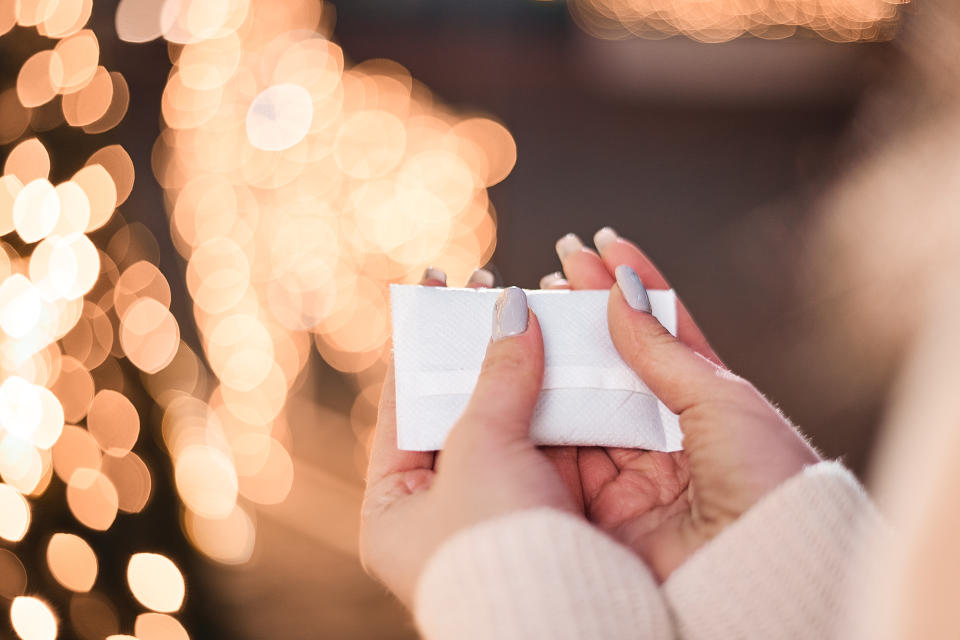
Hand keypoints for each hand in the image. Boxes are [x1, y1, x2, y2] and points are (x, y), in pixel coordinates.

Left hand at [360, 270, 575, 605]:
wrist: (569, 623)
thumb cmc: (496, 549)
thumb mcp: (481, 451)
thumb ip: (497, 377)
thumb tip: (512, 307)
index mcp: (394, 508)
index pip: (404, 401)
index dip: (421, 338)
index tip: (435, 282)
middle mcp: (442, 510)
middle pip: (462, 407)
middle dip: (485, 349)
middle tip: (498, 287)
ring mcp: (500, 512)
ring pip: (514, 420)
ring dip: (532, 368)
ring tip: (544, 306)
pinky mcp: (552, 513)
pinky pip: (554, 442)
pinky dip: (565, 401)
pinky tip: (576, 356)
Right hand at [543, 228, 820, 579]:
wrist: (767, 571)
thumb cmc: (768, 481)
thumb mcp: (720, 398)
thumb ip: (661, 350)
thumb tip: (620, 291)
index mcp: (713, 404)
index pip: (666, 332)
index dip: (634, 287)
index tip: (603, 244)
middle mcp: (671, 437)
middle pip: (617, 365)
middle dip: (586, 315)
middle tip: (553, 268)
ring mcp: (635, 473)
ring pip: (585, 405)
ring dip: (557, 359)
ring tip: (531, 304)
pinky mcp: (603, 509)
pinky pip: (565, 453)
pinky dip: (541, 414)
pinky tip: (523, 372)